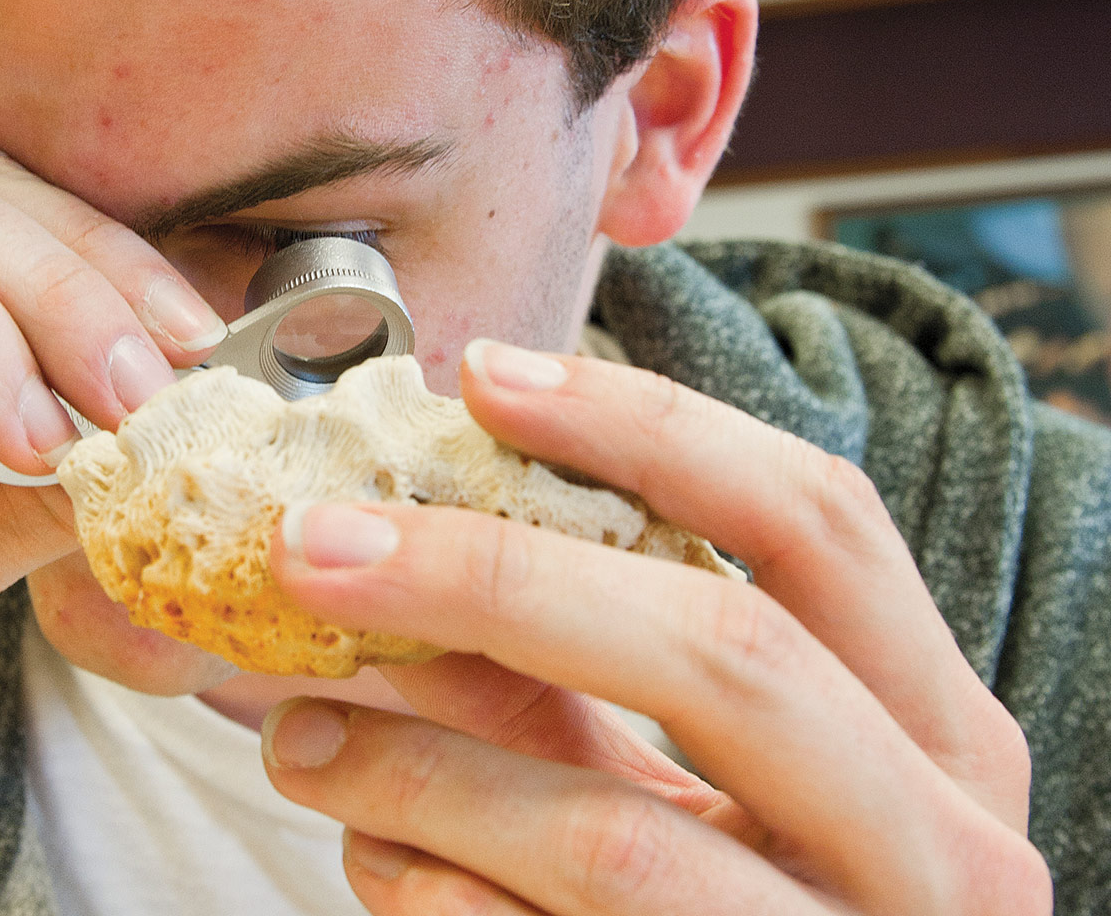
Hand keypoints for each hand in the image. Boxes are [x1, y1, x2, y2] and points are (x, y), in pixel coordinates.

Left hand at [262, 341, 1050, 914]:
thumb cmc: (737, 910)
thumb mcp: (693, 781)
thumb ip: (571, 677)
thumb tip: (385, 550)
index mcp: (940, 733)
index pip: (821, 523)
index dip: (651, 431)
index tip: (482, 375)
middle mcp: (938, 848)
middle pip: (726, 652)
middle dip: (494, 580)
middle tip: (314, 547)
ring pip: (613, 836)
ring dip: (418, 770)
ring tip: (297, 739)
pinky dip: (434, 893)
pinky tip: (378, 860)